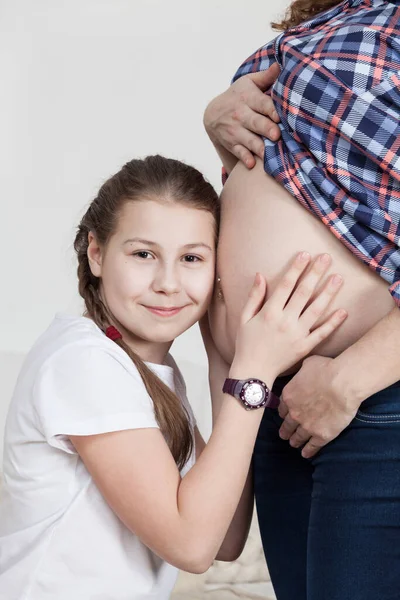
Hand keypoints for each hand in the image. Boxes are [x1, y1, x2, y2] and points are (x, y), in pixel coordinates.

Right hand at [203, 63, 280, 168]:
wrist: (213, 113)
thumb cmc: (238, 96)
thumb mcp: (248, 83)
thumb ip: (265, 77)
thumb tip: (280, 65)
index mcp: (248, 97)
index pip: (261, 103)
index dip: (271, 109)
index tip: (280, 115)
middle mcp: (241, 114)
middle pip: (255, 123)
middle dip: (266, 129)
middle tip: (276, 135)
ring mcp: (235, 131)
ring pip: (249, 140)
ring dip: (259, 147)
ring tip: (269, 153)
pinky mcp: (232, 144)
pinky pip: (238, 152)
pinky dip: (245, 159)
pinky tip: (252, 164)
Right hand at [230, 253, 347, 386]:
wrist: (253, 372)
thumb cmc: (246, 344)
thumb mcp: (244, 318)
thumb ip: (254, 297)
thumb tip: (260, 275)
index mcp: (269, 313)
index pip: (285, 285)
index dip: (296, 269)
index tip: (305, 254)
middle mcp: (284, 321)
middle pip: (303, 293)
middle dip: (315, 273)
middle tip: (326, 258)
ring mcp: (297, 335)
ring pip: (316, 310)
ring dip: (328, 293)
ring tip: (338, 278)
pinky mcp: (305, 347)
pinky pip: (322, 333)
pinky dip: (333, 322)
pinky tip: (343, 311)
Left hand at [278, 356, 359, 457]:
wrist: (341, 383)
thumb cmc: (326, 368)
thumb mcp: (308, 363)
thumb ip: (302, 370)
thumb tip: (303, 369)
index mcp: (289, 396)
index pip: (282, 408)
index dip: (284, 413)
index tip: (284, 416)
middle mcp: (294, 413)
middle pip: (287, 425)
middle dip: (285, 430)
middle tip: (284, 434)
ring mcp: (307, 426)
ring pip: (297, 437)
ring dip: (294, 441)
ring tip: (294, 444)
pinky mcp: (321, 435)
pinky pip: (312, 446)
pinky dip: (308, 451)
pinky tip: (306, 454)